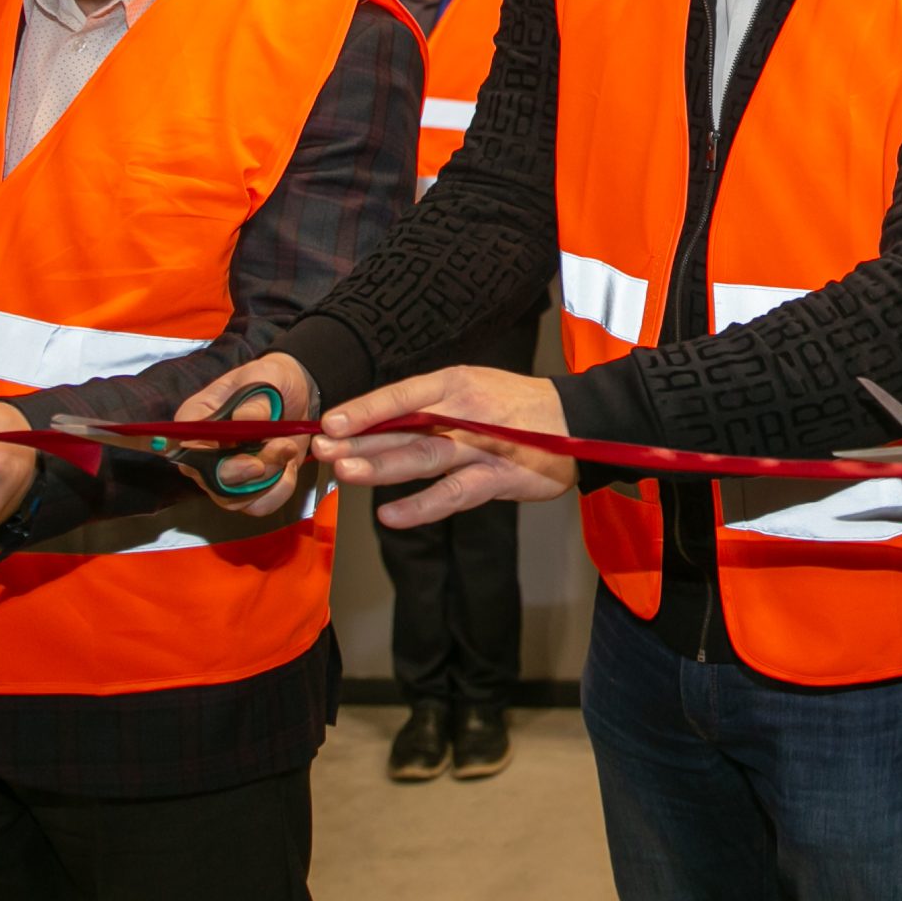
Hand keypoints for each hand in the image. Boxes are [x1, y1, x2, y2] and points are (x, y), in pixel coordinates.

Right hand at [171, 355, 321, 516]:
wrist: (297, 393)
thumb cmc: (271, 379)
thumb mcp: (266, 377)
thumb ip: (255, 401)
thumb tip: (246, 420)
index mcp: (195, 421)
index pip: (187, 452)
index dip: (216, 465)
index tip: (253, 463)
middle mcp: (203, 453)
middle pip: (211, 483)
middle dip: (251, 474)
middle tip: (282, 448)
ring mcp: (224, 472)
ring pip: (234, 500)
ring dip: (268, 482)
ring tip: (288, 450)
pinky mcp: (248, 485)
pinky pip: (256, 505)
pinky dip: (277, 492)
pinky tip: (290, 469)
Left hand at [313, 367, 575, 525]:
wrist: (579, 422)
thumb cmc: (516, 409)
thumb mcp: (473, 392)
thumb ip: (430, 409)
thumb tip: (375, 425)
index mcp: (455, 385)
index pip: (402, 395)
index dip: (364, 409)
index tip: (328, 423)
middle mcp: (465, 411)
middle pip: (405, 427)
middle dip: (360, 440)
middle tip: (321, 450)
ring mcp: (482, 445)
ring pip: (425, 456)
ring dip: (383, 465)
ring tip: (347, 473)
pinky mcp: (499, 477)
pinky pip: (454, 494)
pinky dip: (422, 506)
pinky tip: (391, 516)